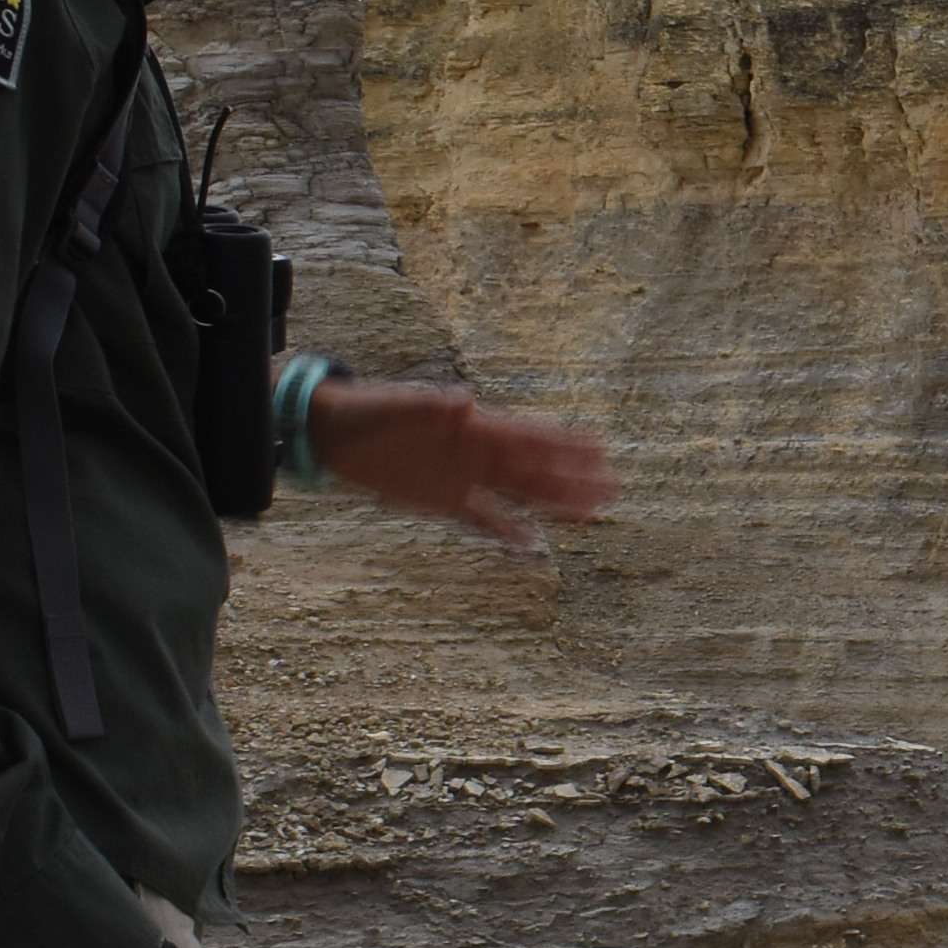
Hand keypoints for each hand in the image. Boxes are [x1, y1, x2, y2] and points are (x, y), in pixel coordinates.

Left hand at [309, 376, 614, 551]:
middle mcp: (476, 453)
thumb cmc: (367, 410)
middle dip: (574, 479)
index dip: (564, 444)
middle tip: (614, 489)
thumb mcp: (397, 404)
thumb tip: (465, 401)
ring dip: (554, 504)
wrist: (332, 433)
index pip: (529, 437)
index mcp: (473, 428)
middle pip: (535, 469)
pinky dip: (508, 532)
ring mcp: (463, 478)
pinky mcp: (442, 501)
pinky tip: (533, 546)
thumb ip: (430, 404)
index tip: (599, 448)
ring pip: (520, 494)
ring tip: (592, 515)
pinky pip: (483, 520)